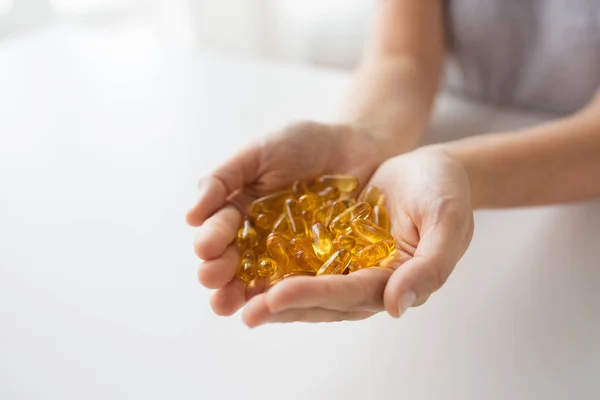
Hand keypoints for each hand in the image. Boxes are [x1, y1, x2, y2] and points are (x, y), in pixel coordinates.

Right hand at [186, 121, 388, 315]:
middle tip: (213, 279)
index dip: (211, 241)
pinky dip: (293, 292)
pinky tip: (280, 301)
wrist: (355, 144)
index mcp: (239, 214)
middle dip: (220, 274)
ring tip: (233, 305)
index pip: (219, 232)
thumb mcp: (257, 154)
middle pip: (235, 264)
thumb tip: (190, 217)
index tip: (206, 248)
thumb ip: (222, 180)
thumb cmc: (302, 145)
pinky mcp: (322, 265)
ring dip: (246, 294)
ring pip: (264, 280)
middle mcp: (260, 240)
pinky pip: (306, 280)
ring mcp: (291, 255)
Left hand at [242, 148, 473, 325]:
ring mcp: (347, 264)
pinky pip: (300, 259)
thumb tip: (397, 307)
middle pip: (321, 300)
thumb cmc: (446, 191)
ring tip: (234, 298)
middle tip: (244, 310)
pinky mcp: (332, 245)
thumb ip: (430, 265)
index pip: (351, 294)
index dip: (315, 296)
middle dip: (282, 305)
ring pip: (305, 285)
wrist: (431, 169)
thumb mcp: (447, 221)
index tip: (277, 296)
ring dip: (270, 293)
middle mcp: (366, 280)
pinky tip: (244, 265)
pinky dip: (273, 264)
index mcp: (394, 280)